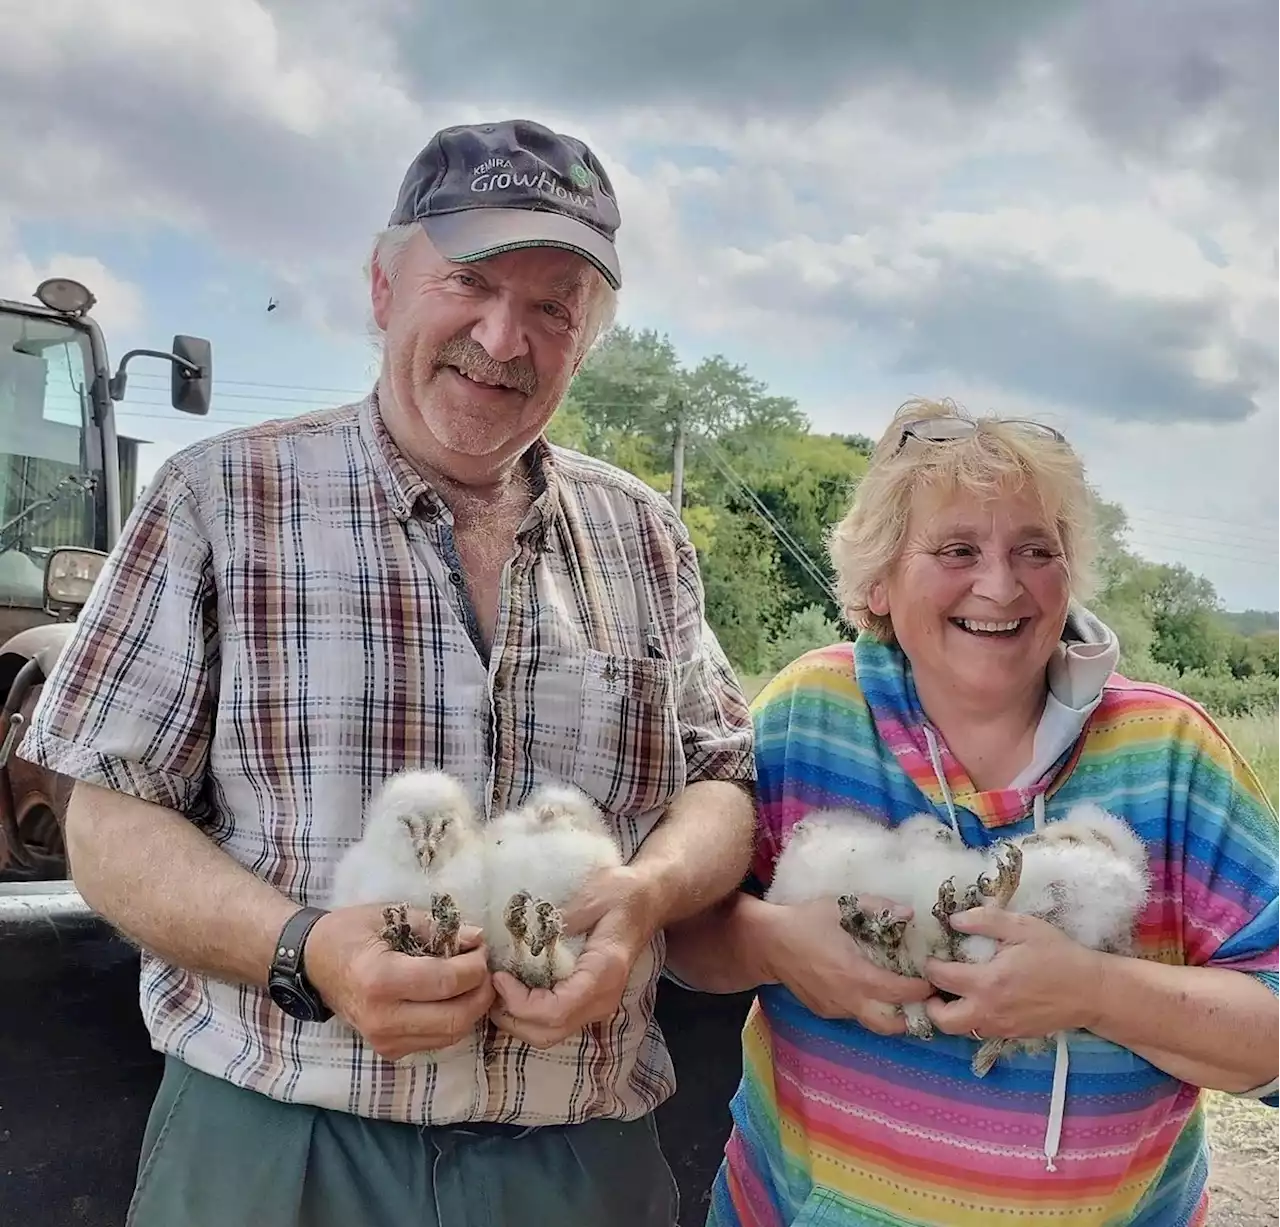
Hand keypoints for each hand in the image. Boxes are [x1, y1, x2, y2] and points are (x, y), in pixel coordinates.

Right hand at [303, 905, 494, 1059]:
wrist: (313, 964)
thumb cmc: (351, 932)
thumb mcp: (392, 915)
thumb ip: (437, 927)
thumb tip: (476, 937)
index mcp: (380, 980)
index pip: (445, 983)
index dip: (475, 967)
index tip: (481, 948)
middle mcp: (382, 1018)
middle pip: (455, 1018)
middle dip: (481, 992)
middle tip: (484, 967)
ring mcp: (384, 1040)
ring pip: (451, 1035)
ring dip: (472, 1008)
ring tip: (472, 980)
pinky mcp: (389, 1050)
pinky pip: (437, 1041)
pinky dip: (455, 1020)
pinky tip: (454, 997)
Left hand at [490, 866, 654, 1048]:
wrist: (646, 900)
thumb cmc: (621, 893)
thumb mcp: (592, 895)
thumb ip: (561, 917)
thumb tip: (525, 934)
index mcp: (604, 973)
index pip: (557, 1011)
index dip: (521, 1003)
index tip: (499, 977)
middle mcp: (602, 998)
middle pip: (548, 1033)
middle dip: (511, 1016)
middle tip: (490, 984)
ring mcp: (596, 1005)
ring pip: (549, 1034)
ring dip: (516, 1019)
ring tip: (497, 987)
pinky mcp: (587, 1003)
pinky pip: (554, 1022)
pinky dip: (528, 1014)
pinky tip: (513, 989)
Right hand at [754, 896, 934, 1034]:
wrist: (767, 941)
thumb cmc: (807, 920)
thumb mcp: (842, 905)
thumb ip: (878, 908)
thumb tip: (909, 915)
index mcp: (855, 974)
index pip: (899, 992)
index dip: (921, 989)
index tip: (932, 980)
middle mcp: (847, 998)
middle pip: (891, 1025)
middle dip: (912, 1016)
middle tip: (922, 998)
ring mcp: (834, 1008)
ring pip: (871, 1022)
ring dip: (890, 1013)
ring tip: (899, 995)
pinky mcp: (823, 1010)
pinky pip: (852, 1014)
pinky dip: (866, 1007)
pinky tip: (866, 988)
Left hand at [923, 907, 1102, 1039]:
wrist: (1092, 991)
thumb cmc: (1057, 955)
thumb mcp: (1022, 927)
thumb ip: (984, 920)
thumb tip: (953, 920)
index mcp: (988, 982)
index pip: (942, 978)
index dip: (930, 966)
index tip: (931, 956)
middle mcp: (990, 1010)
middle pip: (943, 1021)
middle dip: (931, 1005)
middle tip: (934, 987)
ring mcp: (1002, 1027)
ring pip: (963, 1030)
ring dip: (952, 1015)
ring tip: (955, 994)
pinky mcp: (1014, 1035)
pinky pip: (983, 1032)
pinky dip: (973, 1019)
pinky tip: (980, 1000)